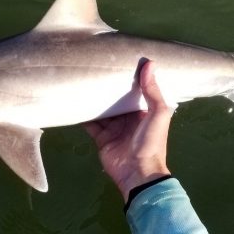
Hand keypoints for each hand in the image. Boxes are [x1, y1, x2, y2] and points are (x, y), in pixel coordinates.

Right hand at [84, 60, 172, 202]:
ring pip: (102, 109)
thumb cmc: (151, 142)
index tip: (120, 60)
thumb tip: (150, 64)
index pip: (137, 90)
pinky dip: (83, 115)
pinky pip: (91, 123)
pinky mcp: (102, 137)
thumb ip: (152, 91)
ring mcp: (115, 128)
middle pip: (117, 99)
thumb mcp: (158, 113)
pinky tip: (75, 101)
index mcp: (145, 111)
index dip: (130, 77)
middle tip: (97, 67)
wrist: (138, 173)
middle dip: (109, 87)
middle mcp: (129, 118)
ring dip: (94, 99)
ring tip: (83, 81)